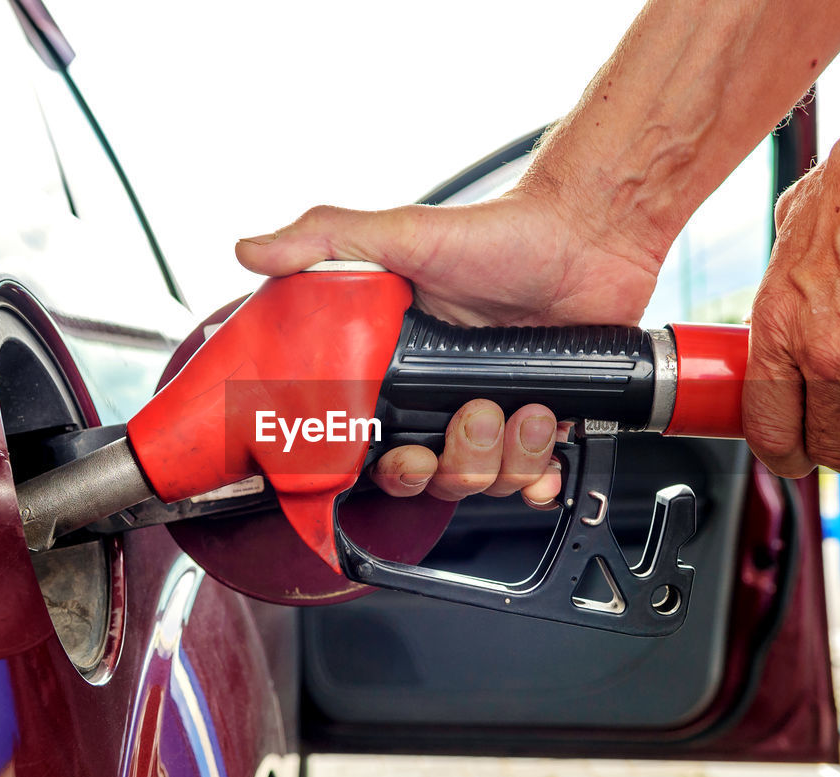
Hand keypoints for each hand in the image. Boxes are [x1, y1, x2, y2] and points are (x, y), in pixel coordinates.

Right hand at [236, 186, 664, 504]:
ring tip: (526, 407)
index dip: (387, 465)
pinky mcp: (547, 419)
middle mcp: (446, 397)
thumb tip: (251, 250)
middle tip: (477, 414)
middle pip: (433, 478)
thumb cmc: (501, 232)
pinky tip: (547, 448)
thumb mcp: (402, 233)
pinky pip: (535, 478)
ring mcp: (497, 412)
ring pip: (485, 482)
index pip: (377, 444)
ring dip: (506, 457)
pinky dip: (542, 474)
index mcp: (403, 369)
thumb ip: (326, 240)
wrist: (588, 232)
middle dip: (455, 463)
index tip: (402, 453)